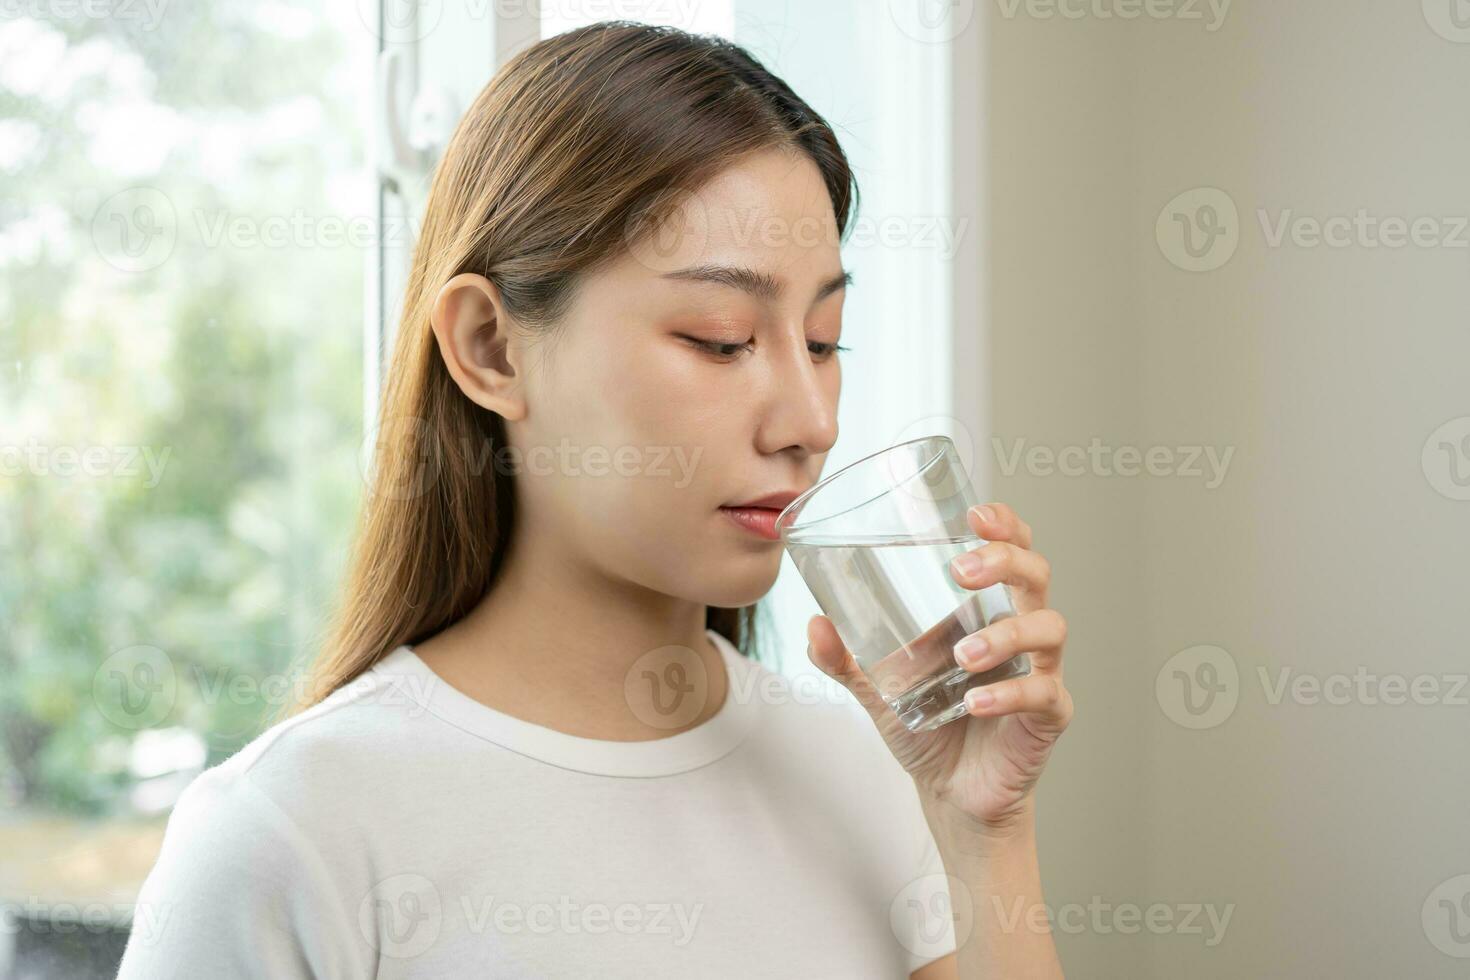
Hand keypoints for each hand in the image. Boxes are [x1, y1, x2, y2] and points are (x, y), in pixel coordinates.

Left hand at [807, 502, 1072, 835]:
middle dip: (1005, 562)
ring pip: (1048, 629)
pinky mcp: (1048, 715)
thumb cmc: (926, 725)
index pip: (1011, 549)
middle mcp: (1020, 631)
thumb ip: (843, 657)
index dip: (1004, 525)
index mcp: (986, 609)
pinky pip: (1044, 693)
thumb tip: (815, 622)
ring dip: (1006, 634)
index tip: (974, 514)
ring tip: (962, 656)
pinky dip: (1010, 694)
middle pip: (1035, 575)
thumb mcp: (877, 687)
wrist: (951, 793)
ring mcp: (1040, 670)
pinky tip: (974, 705)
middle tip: (961, 571)